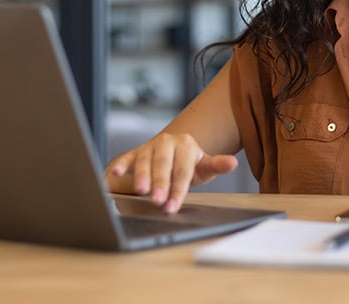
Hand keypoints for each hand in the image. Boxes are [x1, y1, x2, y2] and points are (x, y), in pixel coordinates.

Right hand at [105, 132, 238, 213]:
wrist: (171, 153)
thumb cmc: (188, 164)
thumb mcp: (204, 166)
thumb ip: (217, 165)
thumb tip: (233, 163)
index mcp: (186, 144)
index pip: (182, 170)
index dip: (178, 189)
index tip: (173, 206)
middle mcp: (167, 142)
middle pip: (163, 164)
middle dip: (160, 183)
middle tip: (158, 201)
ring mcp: (149, 146)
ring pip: (145, 160)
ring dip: (142, 176)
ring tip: (141, 191)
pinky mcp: (134, 151)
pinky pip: (127, 157)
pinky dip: (121, 164)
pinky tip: (115, 172)